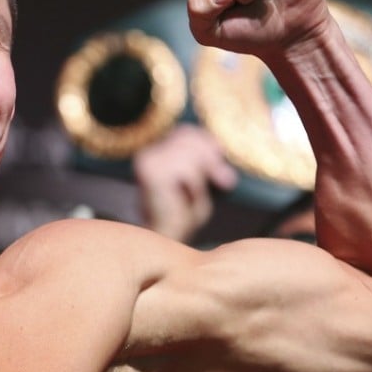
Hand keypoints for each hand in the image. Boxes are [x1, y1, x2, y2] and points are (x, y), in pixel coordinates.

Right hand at [133, 124, 236, 241]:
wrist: (164, 239)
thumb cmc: (182, 213)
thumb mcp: (200, 180)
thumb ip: (206, 160)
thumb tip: (219, 147)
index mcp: (157, 150)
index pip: (186, 131)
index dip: (208, 144)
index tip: (221, 162)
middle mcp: (148, 152)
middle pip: (190, 137)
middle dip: (210, 159)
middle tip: (224, 182)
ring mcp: (147, 160)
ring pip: (190, 153)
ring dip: (201, 178)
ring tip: (194, 196)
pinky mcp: (150, 172)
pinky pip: (187, 170)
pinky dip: (195, 186)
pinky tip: (186, 199)